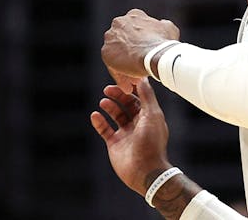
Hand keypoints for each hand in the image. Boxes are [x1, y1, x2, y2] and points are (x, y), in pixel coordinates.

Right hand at [90, 80, 172, 197]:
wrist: (145, 171)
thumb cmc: (152, 142)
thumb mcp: (152, 115)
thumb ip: (147, 96)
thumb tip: (143, 78)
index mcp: (149, 117)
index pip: (138, 98)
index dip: (130, 88)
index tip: (121, 79)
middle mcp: (137, 124)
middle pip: (126, 105)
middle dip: (117, 95)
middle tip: (107, 89)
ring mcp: (126, 134)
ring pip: (115, 115)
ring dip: (109, 106)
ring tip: (103, 102)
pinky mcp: (115, 144)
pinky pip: (105, 129)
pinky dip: (99, 122)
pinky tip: (95, 115)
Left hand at [102, 9, 178, 84]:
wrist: (156, 54)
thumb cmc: (164, 43)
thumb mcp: (169, 29)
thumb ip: (162, 26)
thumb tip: (162, 24)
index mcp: (133, 16)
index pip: (133, 32)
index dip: (140, 46)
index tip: (146, 57)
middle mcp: (119, 23)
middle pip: (124, 44)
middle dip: (131, 57)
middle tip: (140, 71)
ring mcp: (111, 37)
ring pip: (118, 56)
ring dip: (126, 69)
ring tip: (135, 82)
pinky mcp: (106, 52)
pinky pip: (113, 67)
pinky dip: (120, 77)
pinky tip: (128, 87)